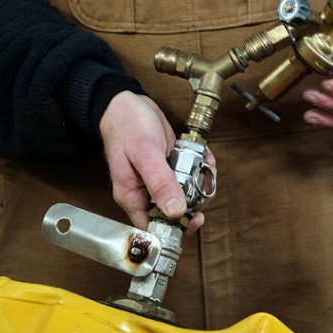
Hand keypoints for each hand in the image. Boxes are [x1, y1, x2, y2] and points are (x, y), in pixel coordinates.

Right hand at [99, 90, 213, 234]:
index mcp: (132, 196)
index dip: (175, 229)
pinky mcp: (168, 167)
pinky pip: (187, 176)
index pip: (153, 228)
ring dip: (201, 182)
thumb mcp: (145, 153)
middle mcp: (145, 193)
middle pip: (174, 213)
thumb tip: (175, 212)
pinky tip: (202, 155)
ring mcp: (158, 181)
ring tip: (206, 165)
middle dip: (195, 201)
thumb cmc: (127, 126)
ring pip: (185, 195)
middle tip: (205, 184)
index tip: (195, 219)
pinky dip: (199, 167)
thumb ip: (159, 182)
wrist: (126, 103)